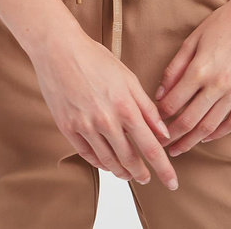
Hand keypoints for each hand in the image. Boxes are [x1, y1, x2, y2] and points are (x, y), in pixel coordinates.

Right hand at [32, 26, 179, 189]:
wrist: (58, 49)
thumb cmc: (95, 58)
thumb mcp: (128, 77)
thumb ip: (147, 107)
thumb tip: (162, 133)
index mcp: (125, 106)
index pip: (150, 146)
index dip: (163, 168)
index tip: (172, 181)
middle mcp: (106, 120)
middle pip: (129, 159)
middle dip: (142, 174)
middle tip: (148, 179)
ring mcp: (85, 126)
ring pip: (108, 161)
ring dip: (121, 172)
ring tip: (129, 175)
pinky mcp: (67, 128)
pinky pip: (87, 154)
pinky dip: (99, 162)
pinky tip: (106, 163)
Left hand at [154, 0, 230, 155]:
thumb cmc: (223, 21)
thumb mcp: (193, 39)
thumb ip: (175, 67)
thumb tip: (160, 93)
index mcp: (200, 69)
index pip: (173, 102)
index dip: (159, 115)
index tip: (151, 120)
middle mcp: (219, 84)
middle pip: (189, 120)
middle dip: (171, 135)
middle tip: (159, 144)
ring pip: (210, 126)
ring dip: (192, 141)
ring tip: (179, 149)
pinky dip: (218, 134)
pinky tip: (206, 137)